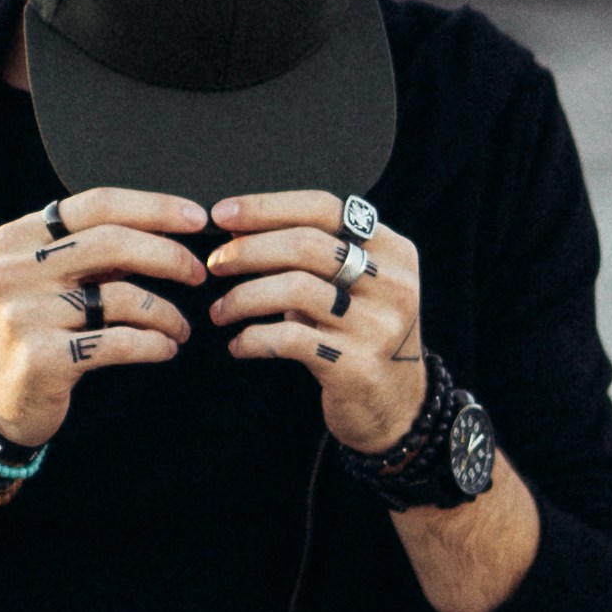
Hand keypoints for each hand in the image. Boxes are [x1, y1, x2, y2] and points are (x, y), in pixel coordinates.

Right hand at [0, 188, 210, 451]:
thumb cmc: (33, 327)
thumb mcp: (45, 278)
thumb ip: (89, 251)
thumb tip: (167, 228)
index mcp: (17, 239)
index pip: (96, 205)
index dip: (153, 207)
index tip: (196, 218)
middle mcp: (15, 271)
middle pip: (113, 243)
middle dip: (169, 256)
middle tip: (199, 273)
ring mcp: (24, 315)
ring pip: (122, 297)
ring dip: (167, 313)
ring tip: (181, 327)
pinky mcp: (42, 359)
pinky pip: (119, 343)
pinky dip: (154, 344)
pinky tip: (166, 348)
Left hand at [201, 191, 423, 453]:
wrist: (396, 403)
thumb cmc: (358, 333)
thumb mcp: (351, 286)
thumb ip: (309, 255)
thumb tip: (238, 228)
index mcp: (393, 251)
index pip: (324, 209)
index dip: (267, 207)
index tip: (221, 215)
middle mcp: (392, 284)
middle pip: (307, 245)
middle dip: (249, 250)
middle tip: (215, 265)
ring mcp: (377, 326)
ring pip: (295, 290)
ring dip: (244, 297)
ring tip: (219, 311)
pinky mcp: (356, 366)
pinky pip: (290, 340)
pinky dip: (254, 338)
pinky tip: (238, 345)